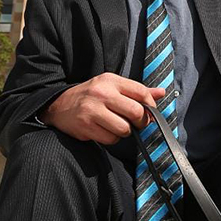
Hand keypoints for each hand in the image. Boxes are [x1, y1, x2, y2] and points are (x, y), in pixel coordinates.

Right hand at [41, 73, 165, 144]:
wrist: (59, 105)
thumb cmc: (91, 96)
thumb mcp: (112, 86)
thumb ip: (137, 91)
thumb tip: (161, 93)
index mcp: (111, 80)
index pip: (141, 92)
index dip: (150, 106)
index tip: (149, 113)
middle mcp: (102, 93)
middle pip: (136, 112)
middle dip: (141, 122)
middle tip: (136, 124)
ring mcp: (93, 110)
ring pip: (124, 129)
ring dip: (124, 132)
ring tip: (116, 126)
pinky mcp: (86, 126)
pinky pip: (111, 139)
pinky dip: (111, 138)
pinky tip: (104, 131)